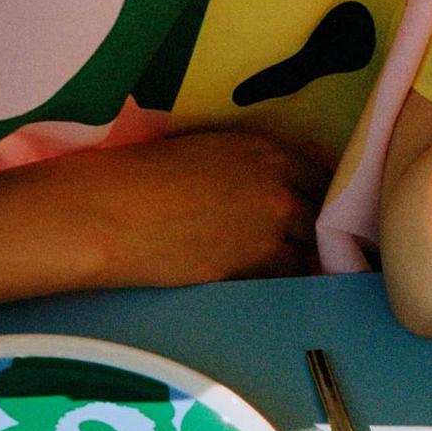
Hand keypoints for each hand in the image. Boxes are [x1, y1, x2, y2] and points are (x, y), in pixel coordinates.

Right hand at [39, 127, 328, 287]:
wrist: (109, 213)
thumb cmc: (141, 174)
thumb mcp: (206, 149)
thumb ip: (248, 164)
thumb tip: (266, 185)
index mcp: (267, 150)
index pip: (322, 175)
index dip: (321, 194)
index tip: (317, 206)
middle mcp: (278, 188)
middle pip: (321, 216)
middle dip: (316, 229)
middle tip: (310, 242)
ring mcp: (268, 232)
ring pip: (307, 253)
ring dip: (300, 259)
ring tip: (285, 265)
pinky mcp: (250, 268)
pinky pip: (281, 279)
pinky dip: (277, 281)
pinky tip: (263, 281)